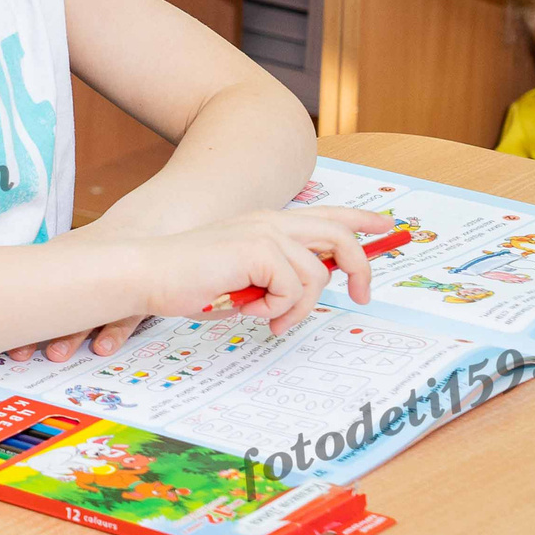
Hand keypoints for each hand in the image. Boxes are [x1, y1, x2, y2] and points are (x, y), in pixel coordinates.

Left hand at [4, 217, 142, 362]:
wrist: (143, 229)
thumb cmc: (100, 246)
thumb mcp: (69, 250)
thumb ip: (46, 269)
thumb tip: (9, 293)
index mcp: (64, 266)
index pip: (37, 293)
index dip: (19, 317)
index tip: (2, 339)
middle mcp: (84, 279)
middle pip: (58, 308)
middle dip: (37, 331)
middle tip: (21, 352)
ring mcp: (111, 291)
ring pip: (88, 316)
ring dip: (71, 336)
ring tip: (56, 354)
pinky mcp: (135, 302)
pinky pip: (125, 319)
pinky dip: (113, 334)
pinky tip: (102, 347)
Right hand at [133, 207, 396, 332]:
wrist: (146, 274)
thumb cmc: (184, 281)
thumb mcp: (240, 280)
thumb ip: (271, 280)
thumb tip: (295, 298)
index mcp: (265, 223)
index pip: (326, 214)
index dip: (361, 218)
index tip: (387, 225)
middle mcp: (271, 221)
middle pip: (340, 235)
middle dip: (361, 266)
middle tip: (364, 297)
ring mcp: (267, 233)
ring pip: (317, 274)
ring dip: (299, 307)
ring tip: (271, 320)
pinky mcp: (261, 251)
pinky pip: (294, 289)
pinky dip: (278, 308)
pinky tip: (252, 311)